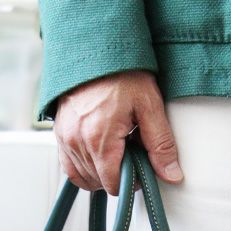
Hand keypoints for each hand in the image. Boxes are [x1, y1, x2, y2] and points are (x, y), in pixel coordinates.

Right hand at [54, 70, 182, 194]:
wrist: (96, 46)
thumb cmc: (122, 72)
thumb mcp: (149, 107)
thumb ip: (160, 145)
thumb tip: (172, 175)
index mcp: (99, 138)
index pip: (112, 184)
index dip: (130, 181)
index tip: (140, 166)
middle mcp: (76, 141)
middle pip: (97, 182)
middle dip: (116, 176)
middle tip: (131, 154)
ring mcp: (65, 137)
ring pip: (81, 177)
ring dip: (100, 173)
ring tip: (116, 151)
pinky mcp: (59, 132)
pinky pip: (68, 165)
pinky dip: (83, 167)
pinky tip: (99, 155)